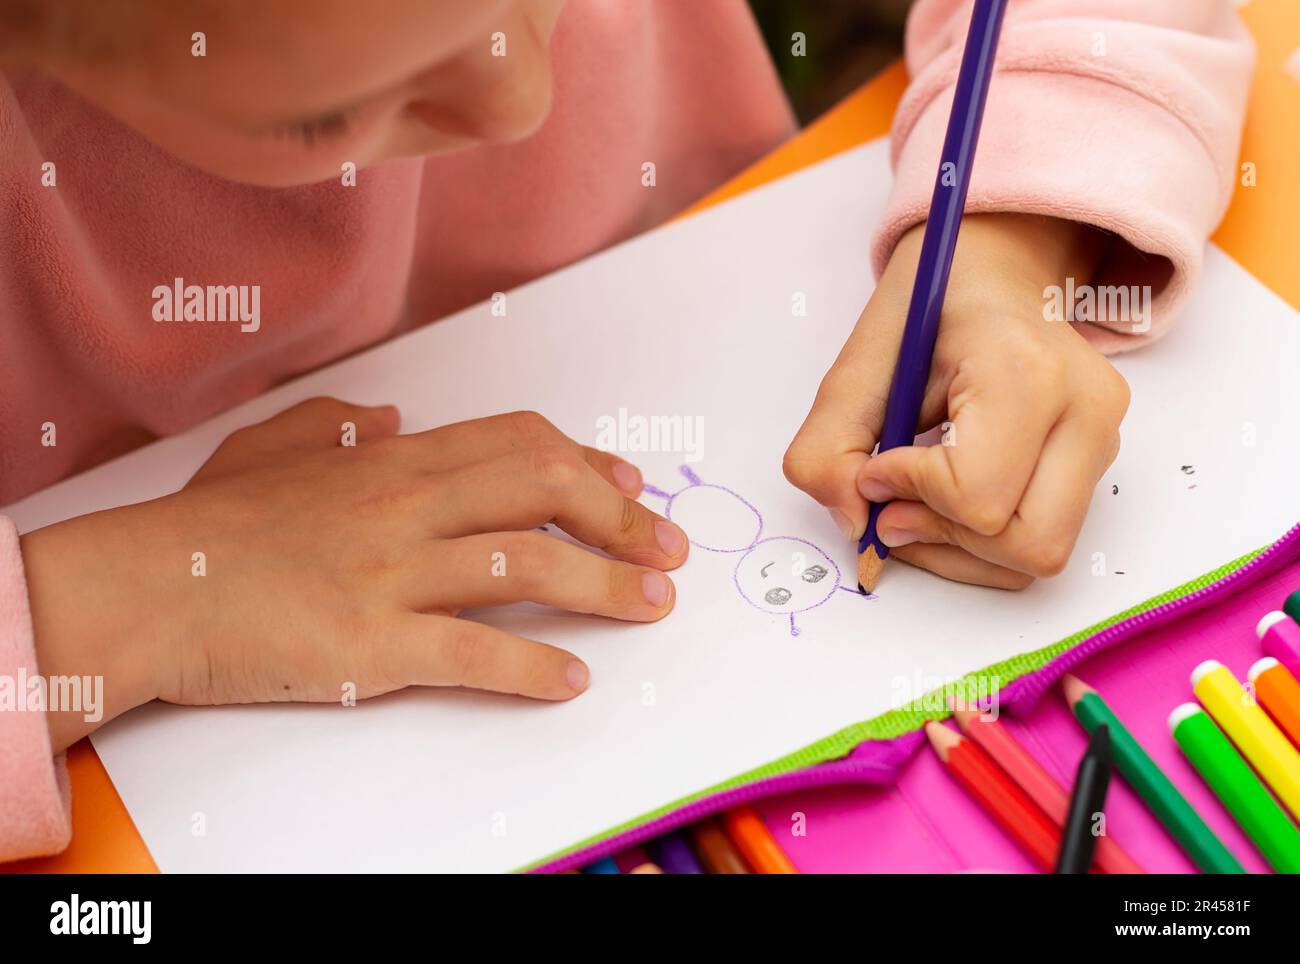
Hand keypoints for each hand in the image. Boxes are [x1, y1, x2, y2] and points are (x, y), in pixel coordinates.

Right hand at [23, 400, 687, 751]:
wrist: (144, 588)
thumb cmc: (205, 525)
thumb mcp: (270, 447)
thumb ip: (336, 424)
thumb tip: (392, 422)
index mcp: (390, 460)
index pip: (517, 443)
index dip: (586, 464)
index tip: (630, 487)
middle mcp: (404, 505)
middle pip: (542, 493)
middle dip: (621, 520)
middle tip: (668, 549)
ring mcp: (392, 574)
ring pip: (527, 568)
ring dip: (604, 588)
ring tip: (651, 607)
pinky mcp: (372, 644)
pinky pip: (475, 653)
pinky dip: (534, 668)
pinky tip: (571, 678)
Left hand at [784, 213, 1128, 588]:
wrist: (996, 271)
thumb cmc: (932, 305)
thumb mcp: (859, 362)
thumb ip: (828, 448)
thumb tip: (855, 526)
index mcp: (1025, 370)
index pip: (974, 494)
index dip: (907, 493)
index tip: (876, 464)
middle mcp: (1085, 407)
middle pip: (1023, 543)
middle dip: (942, 537)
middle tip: (891, 504)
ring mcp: (1104, 436)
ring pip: (1037, 555)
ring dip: (960, 549)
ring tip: (916, 503)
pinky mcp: (1101, 458)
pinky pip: (1043, 543)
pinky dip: (984, 545)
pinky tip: (947, 504)